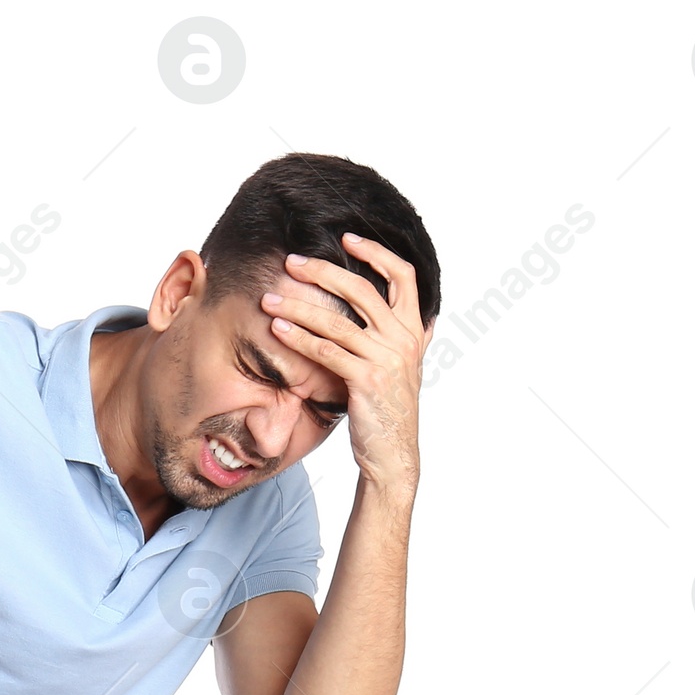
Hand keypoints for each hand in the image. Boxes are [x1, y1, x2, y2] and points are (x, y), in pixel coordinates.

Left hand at [262, 234, 434, 494]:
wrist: (392, 455)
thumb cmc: (389, 412)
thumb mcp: (405, 370)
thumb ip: (410, 341)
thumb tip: (425, 321)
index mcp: (415, 330)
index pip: (404, 275)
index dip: (377, 252)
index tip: (347, 239)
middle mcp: (405, 339)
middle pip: (364, 289)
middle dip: (324, 271)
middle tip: (292, 262)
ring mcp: (387, 359)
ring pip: (338, 320)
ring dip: (299, 306)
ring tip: (270, 298)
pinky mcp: (366, 380)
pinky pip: (326, 351)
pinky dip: (299, 338)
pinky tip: (277, 330)